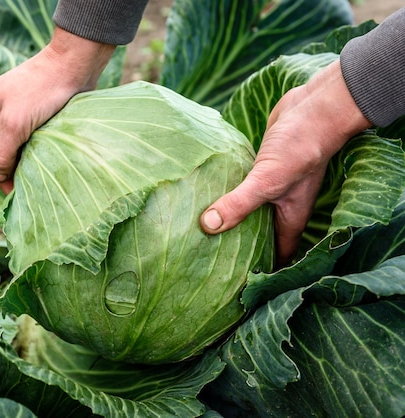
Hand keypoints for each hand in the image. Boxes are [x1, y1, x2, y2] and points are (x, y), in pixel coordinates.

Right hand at [0, 27, 115, 192]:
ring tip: (36, 168)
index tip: (9, 182)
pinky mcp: (32, 114)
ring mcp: (13, 112)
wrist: (72, 66)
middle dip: (8, 164)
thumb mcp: (15, 124)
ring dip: (23, 158)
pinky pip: (27, 138)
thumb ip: (0, 153)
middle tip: (26, 177)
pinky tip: (43, 156)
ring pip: (12, 146)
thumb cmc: (40, 89)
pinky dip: (34, 148)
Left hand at [199, 60, 371, 265]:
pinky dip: (225, 195)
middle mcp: (280, 208)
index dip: (258, 274)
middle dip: (236, 250)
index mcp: (289, 219)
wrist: (313, 108)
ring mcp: (270, 188)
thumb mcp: (268, 180)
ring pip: (247, 213)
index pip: (275, 257)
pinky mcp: (258, 169)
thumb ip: (239, 203)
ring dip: (228, 221)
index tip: (232, 287)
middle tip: (206, 263)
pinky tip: (202, 199)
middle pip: (257, 237)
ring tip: (197, 236)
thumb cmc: (301, 147)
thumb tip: (207, 227)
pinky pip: (239, 189)